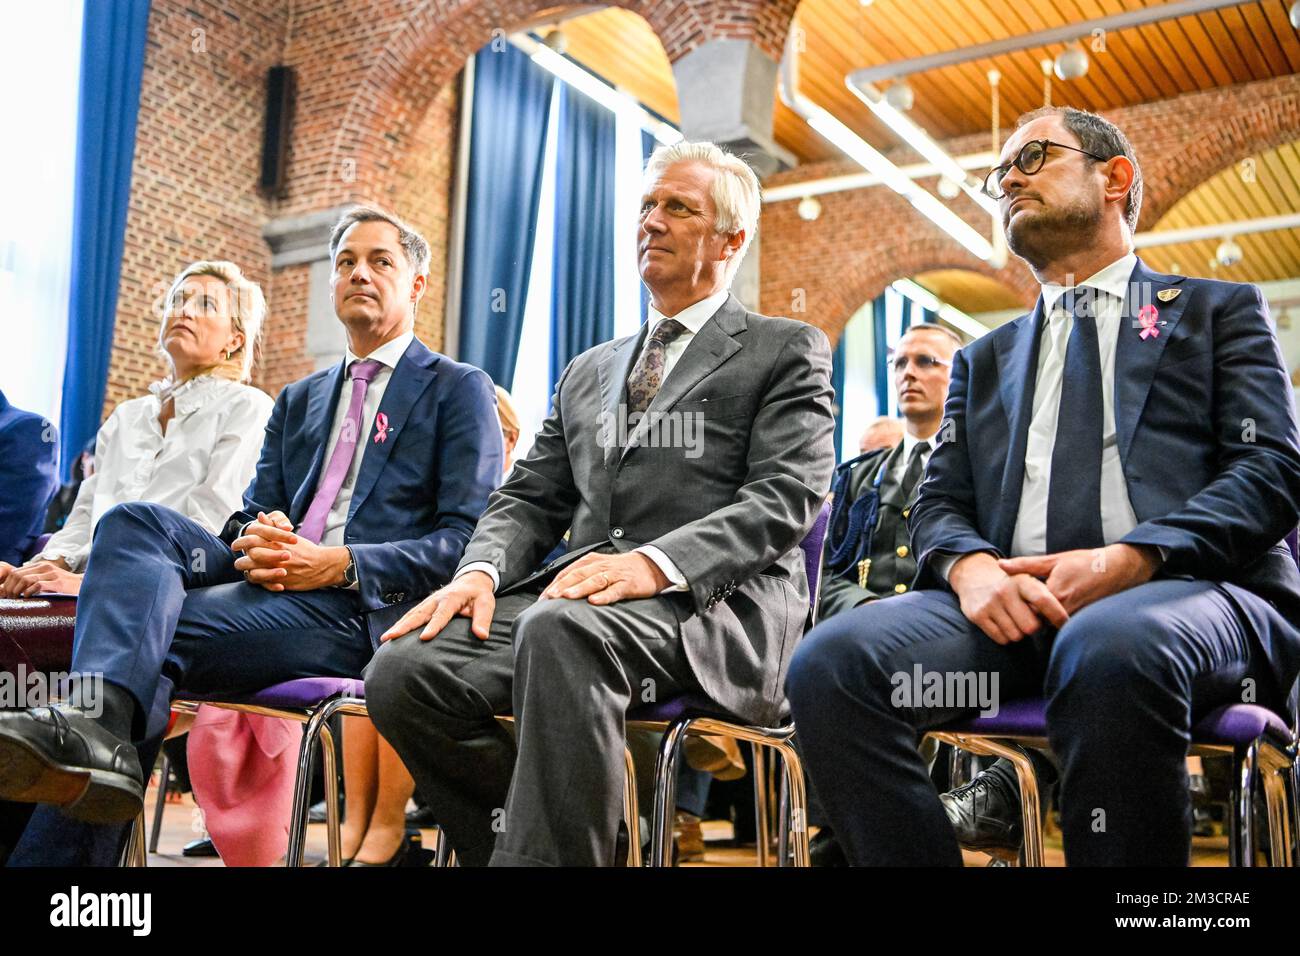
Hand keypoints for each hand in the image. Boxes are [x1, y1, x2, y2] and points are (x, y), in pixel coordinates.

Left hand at [0, 558, 82, 596]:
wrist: (86, 586)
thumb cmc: (65, 587)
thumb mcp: (48, 579)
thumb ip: (35, 580)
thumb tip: (16, 589)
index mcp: (42, 566)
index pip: (16, 572)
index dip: (8, 584)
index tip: (8, 595)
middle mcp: (46, 567)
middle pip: (18, 575)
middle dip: (10, 588)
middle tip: (11, 598)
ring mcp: (53, 574)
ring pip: (25, 579)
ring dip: (17, 591)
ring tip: (17, 599)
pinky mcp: (58, 583)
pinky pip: (37, 585)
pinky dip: (29, 592)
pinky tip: (28, 597)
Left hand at [231, 511, 348, 590]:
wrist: (323, 565)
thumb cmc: (306, 550)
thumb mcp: (290, 536)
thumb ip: (272, 527)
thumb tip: (259, 516)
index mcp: (277, 542)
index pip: (252, 540)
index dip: (240, 542)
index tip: (235, 545)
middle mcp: (276, 555)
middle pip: (250, 557)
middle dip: (241, 559)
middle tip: (239, 560)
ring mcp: (278, 569)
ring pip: (252, 572)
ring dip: (247, 571)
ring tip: (247, 570)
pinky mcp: (281, 582)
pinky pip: (263, 584)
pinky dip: (258, 581)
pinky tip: (258, 579)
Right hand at [380, 570, 495, 642]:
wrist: (471, 579)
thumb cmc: (478, 594)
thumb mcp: (486, 604)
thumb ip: (483, 619)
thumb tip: (482, 636)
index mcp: (451, 599)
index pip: (441, 614)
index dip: (433, 626)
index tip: (424, 638)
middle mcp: (436, 600)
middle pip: (418, 614)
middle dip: (404, 626)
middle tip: (391, 637)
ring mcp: (428, 602)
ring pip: (411, 615)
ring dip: (398, 626)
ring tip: (385, 639)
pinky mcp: (425, 606)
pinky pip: (410, 615)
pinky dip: (400, 624)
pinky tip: (391, 634)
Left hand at [540, 552, 668, 605]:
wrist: (650, 565)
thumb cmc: (621, 570)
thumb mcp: (599, 568)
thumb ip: (582, 577)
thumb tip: (560, 592)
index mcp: (591, 562)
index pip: (569, 572)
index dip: (555, 584)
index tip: (543, 598)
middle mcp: (601, 566)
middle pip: (578, 575)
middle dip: (562, 586)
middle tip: (549, 597)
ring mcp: (615, 575)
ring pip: (594, 581)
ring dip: (580, 588)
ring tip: (567, 596)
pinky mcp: (628, 584)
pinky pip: (615, 590)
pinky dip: (604, 595)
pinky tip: (595, 601)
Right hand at [948, 552, 1067, 644]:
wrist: (974, 576)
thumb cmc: (1010, 584)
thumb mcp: (1027, 579)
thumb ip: (1045, 594)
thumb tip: (1064, 618)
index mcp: (1021, 580)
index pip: (1043, 600)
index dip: (1057, 615)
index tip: (1064, 624)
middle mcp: (1005, 591)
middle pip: (1031, 626)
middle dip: (1033, 627)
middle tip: (1029, 619)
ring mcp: (990, 604)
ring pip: (1016, 636)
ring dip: (1019, 633)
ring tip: (1015, 620)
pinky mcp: (978, 615)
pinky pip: (1001, 639)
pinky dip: (1005, 636)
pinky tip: (1003, 624)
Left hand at [997, 544, 1160, 615]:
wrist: (1118, 570)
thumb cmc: (1084, 562)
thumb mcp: (1054, 560)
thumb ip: (1026, 565)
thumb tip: (1001, 565)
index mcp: (1054, 592)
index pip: (1025, 609)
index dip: (1016, 606)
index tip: (1011, 600)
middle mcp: (1065, 608)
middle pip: (1036, 620)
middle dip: (1026, 615)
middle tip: (1019, 606)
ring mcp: (1074, 616)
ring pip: (1049, 624)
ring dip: (1041, 618)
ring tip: (1033, 606)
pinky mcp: (1082, 620)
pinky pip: (1061, 625)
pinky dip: (1053, 619)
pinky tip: (1050, 610)